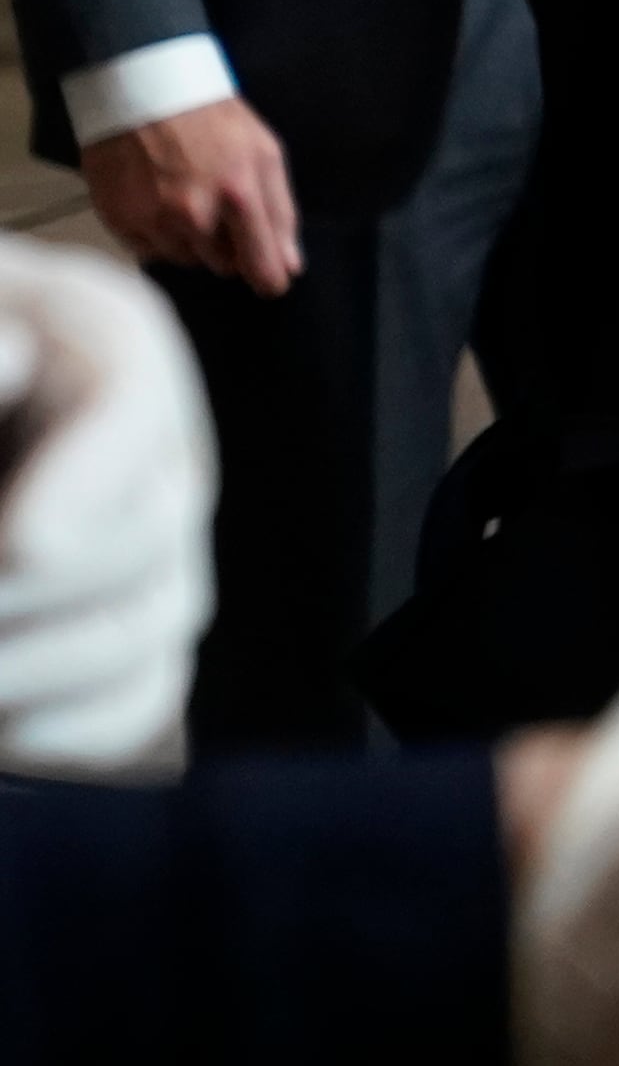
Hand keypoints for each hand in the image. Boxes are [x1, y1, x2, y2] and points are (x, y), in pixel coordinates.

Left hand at [0, 237, 211, 772]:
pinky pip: (137, 698)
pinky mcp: (129, 636)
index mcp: (106, 340)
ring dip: (37, 667)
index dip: (80, 483)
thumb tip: (13, 360)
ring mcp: (156, 548)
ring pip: (152, 624)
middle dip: (32, 592)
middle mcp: (153, 446)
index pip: (129, 406)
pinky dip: (64, 726)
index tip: (16, 547)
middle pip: (152, 530)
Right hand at [83, 96, 299, 295]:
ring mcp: (152, 219)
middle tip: (220, 207)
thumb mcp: (264, 153)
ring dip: (193, 241)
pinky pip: (150, 252)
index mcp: (238, 194)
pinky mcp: (120, 221)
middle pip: (223, 265)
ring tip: (187, 197)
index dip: (269, 279)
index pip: (260, 264)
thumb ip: (280, 213)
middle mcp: (193, 213)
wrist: (143, 92)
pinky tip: (159, 202)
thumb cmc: (212, 120)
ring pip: (186, 260)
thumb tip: (289, 266)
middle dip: (229, 246)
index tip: (272, 283)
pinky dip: (159, 236)